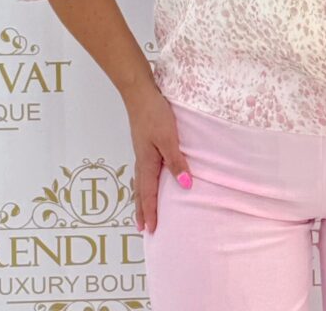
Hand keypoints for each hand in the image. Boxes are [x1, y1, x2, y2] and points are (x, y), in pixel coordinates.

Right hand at [124, 82, 192, 233]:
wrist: (139, 94)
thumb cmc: (154, 115)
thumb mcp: (169, 139)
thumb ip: (177, 162)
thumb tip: (185, 185)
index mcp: (147, 163)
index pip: (148, 194)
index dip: (151, 212)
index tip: (151, 230)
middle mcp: (141, 160)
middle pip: (140, 191)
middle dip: (142, 210)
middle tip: (142, 228)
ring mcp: (141, 151)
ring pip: (140, 181)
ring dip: (141, 198)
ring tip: (143, 209)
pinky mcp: (144, 143)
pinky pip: (142, 170)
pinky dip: (143, 182)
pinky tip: (149, 177)